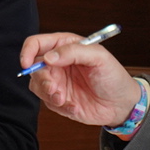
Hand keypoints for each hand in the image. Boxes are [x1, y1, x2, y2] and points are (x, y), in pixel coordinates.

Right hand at [19, 31, 141, 125]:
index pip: (36, 44)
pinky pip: (47, 102)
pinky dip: (59, 105)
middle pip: (33, 67)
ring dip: (48, 94)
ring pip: (36, 85)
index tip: (27, 64)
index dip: (28, 52)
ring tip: (64, 99)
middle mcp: (57, 63)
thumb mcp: (99, 57)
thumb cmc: (113, 76)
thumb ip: (73, 52)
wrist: (121, 104)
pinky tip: (75, 106)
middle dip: (41, 79)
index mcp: (64, 46)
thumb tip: (48, 57)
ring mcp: (57, 81)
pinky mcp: (58, 99)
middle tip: (54, 88)